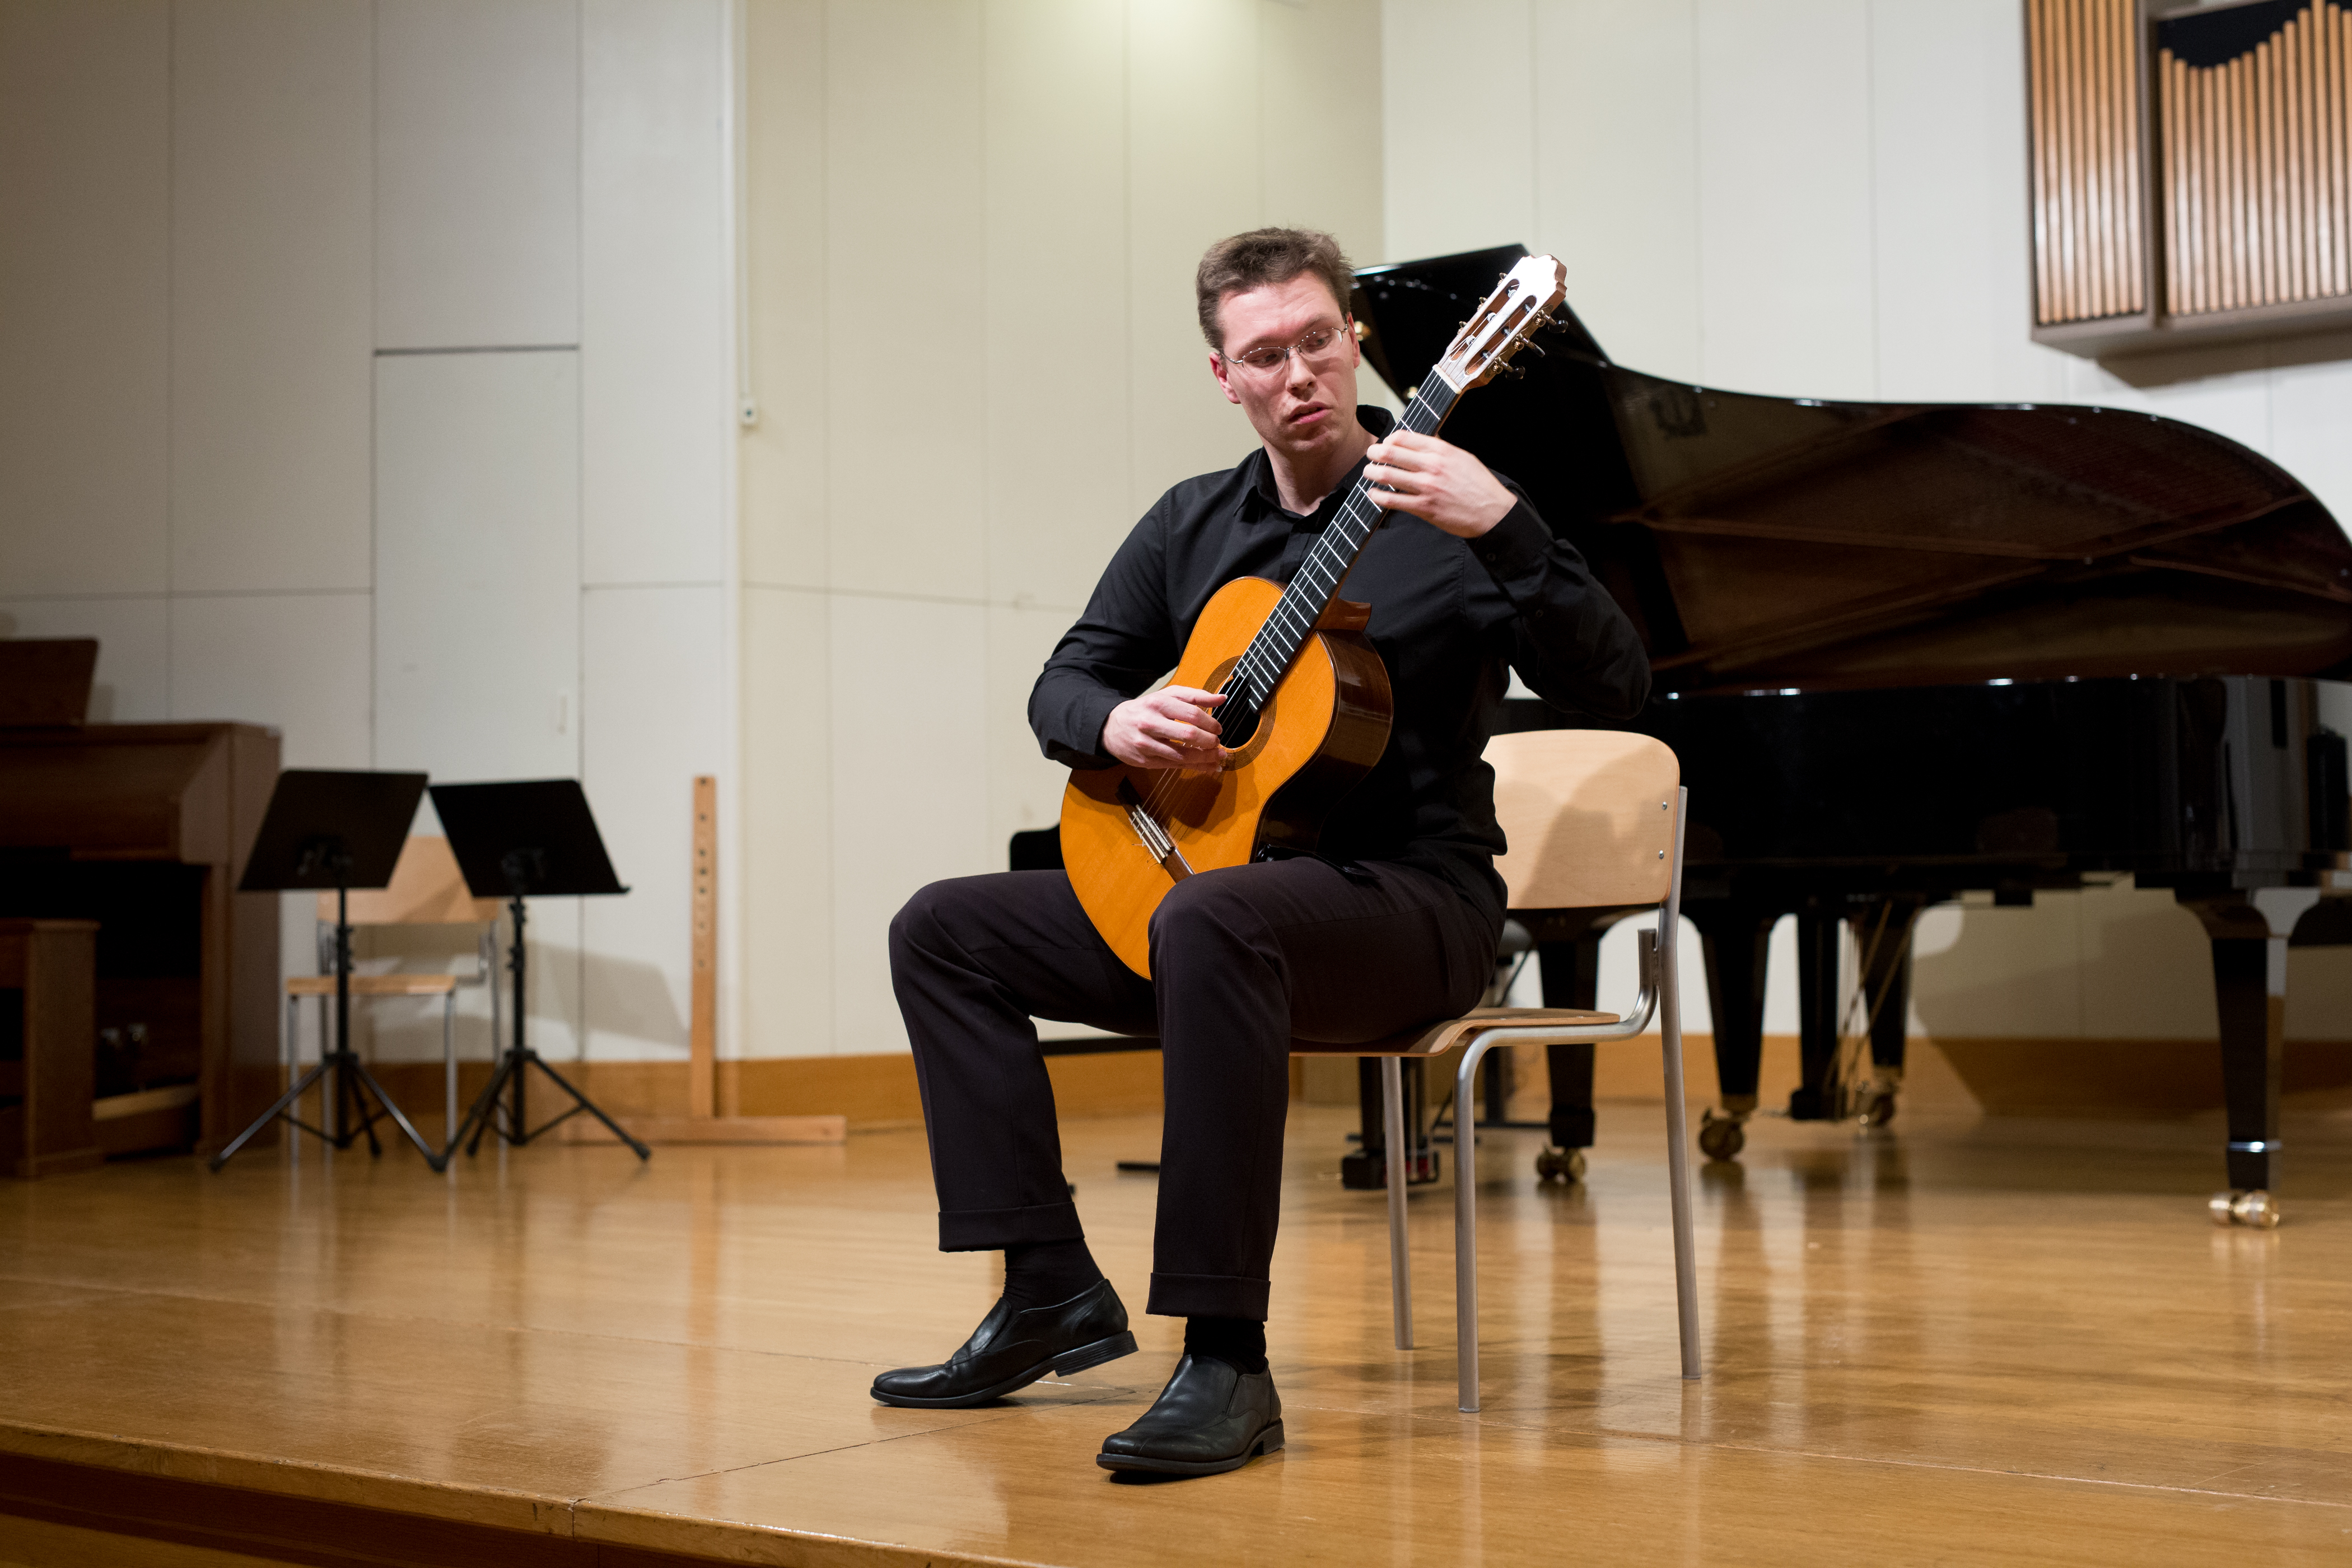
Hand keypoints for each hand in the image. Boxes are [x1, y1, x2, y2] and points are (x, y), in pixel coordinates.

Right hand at [1103, 687, 1226, 772]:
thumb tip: (1222, 698)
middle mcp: (1151, 723)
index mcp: (1158, 703)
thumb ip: (1195, 696)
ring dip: (1206, 758)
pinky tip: (1208, 766)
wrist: (1112, 726)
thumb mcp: (1167, 696)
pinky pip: (1176, 766)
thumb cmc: (1145, 710)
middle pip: (1189, 735)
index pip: (1192, 714)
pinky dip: (1196, 767)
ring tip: (1219, 757)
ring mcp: (1147, 744)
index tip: (1218, 729)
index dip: (1210, 723)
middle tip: (1217, 743)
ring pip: (1183, 755)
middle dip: (1209, 741)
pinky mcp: (1146, 760)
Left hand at [1363, 429, 1515, 537]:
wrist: (1493, 512)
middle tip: (1370, 455)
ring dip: (1373, 473)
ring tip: (1369, 473)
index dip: (1390, 439)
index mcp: (1442, 450)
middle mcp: (1432, 466)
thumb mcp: (1463, 457)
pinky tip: (1374, 494)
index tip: (1386, 443)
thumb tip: (1421, 442)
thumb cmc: (1479, 485)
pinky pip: (1393, 501)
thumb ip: (1440, 449)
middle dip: (1375, 453)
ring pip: (1389, 475)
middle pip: (1392, 453)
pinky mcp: (1424, 508)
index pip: (1405, 437)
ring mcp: (1427, 487)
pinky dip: (1379, 496)